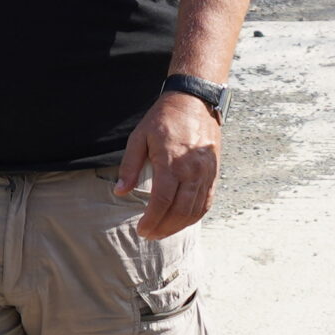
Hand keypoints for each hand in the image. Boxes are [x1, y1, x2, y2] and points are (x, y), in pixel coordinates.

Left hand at [116, 90, 222, 239]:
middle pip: (179, 210)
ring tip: (163, 232)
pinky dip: (195, 216)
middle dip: (163, 228)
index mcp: (171, 162)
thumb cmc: (164, 118)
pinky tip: (183, 221)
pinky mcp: (214, 172)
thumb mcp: (139, 136)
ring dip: (178, 226)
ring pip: (194, 210)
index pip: (162, 201)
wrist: (195, 100)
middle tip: (149, 234)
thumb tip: (120, 191)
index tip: (141, 230)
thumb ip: (130, 166)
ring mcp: (206, 172)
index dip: (151, 220)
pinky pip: (206, 202)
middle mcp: (192, 170)